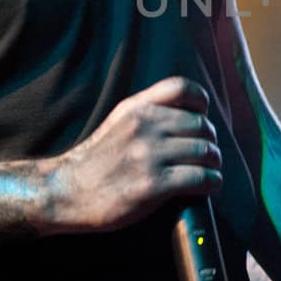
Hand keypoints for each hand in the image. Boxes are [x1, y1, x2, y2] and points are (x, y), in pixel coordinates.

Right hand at [46, 76, 221, 232]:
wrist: (66, 192)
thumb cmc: (96, 160)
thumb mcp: (118, 121)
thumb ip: (147, 111)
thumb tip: (189, 111)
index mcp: (136, 108)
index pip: (181, 88)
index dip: (200, 100)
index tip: (203, 114)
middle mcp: (144, 127)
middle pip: (201, 124)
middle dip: (210, 140)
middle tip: (209, 153)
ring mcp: (149, 156)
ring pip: (204, 151)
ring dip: (214, 162)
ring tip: (211, 169)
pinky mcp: (153, 185)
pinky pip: (200, 178)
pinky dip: (212, 182)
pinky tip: (210, 185)